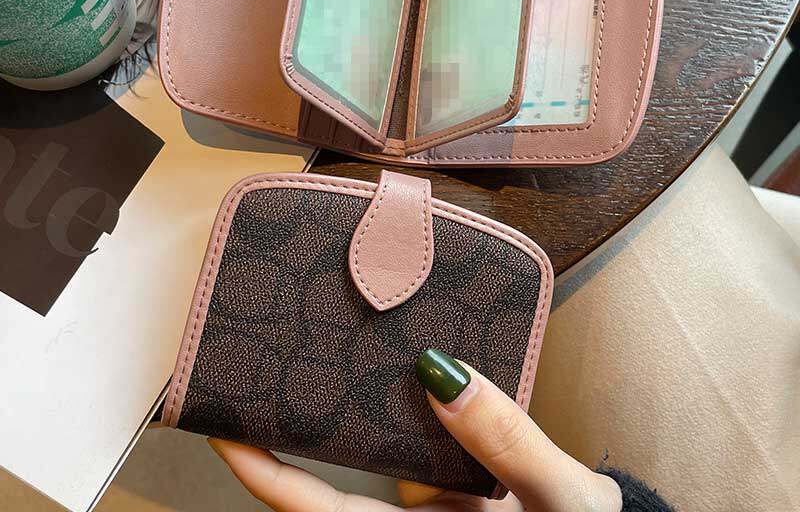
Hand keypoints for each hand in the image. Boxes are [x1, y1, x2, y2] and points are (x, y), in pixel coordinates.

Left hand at [209, 349, 621, 511]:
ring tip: (324, 336)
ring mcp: (428, 501)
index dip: (263, 472)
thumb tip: (438, 371)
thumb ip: (504, 439)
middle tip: (258, 360)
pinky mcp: (452, 482)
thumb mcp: (557, 500)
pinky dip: (406, 396)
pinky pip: (415, 435)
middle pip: (325, 480)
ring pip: (372, 448)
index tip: (222, 425)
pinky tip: (409, 352)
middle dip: (286, 427)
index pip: (317, 510)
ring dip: (347, 401)